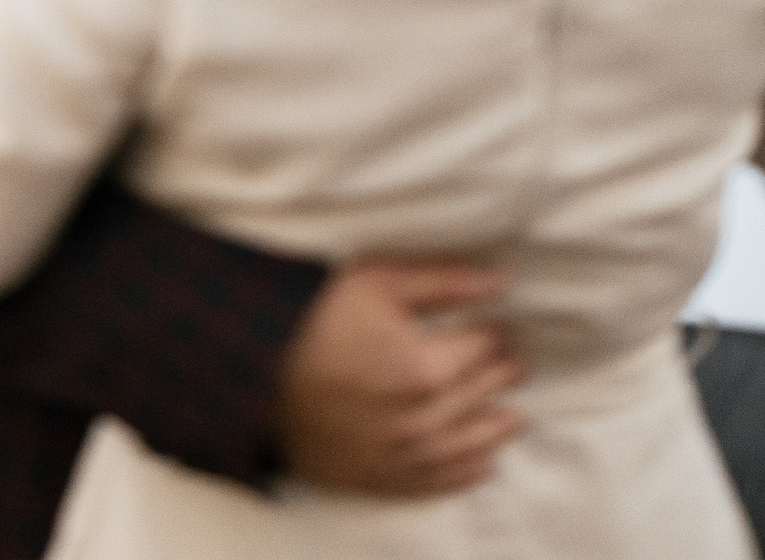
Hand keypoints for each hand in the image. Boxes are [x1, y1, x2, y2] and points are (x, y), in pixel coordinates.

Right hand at [275, 262, 525, 496]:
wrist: (248, 367)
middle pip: (478, 396)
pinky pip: (430, 484)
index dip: (496, 335)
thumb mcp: (376, 281)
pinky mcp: (371, 476)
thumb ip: (444, 282)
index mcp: (424, 367)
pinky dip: (461, 477)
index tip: (501, 328)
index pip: (481, 350)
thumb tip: (499, 285)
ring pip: (464, 447)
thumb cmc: (311, 315)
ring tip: (515, 419)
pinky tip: (482, 467)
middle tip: (516, 365)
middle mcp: (419, 420)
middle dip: (500, 377)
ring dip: (495, 431)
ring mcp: (396, 455)